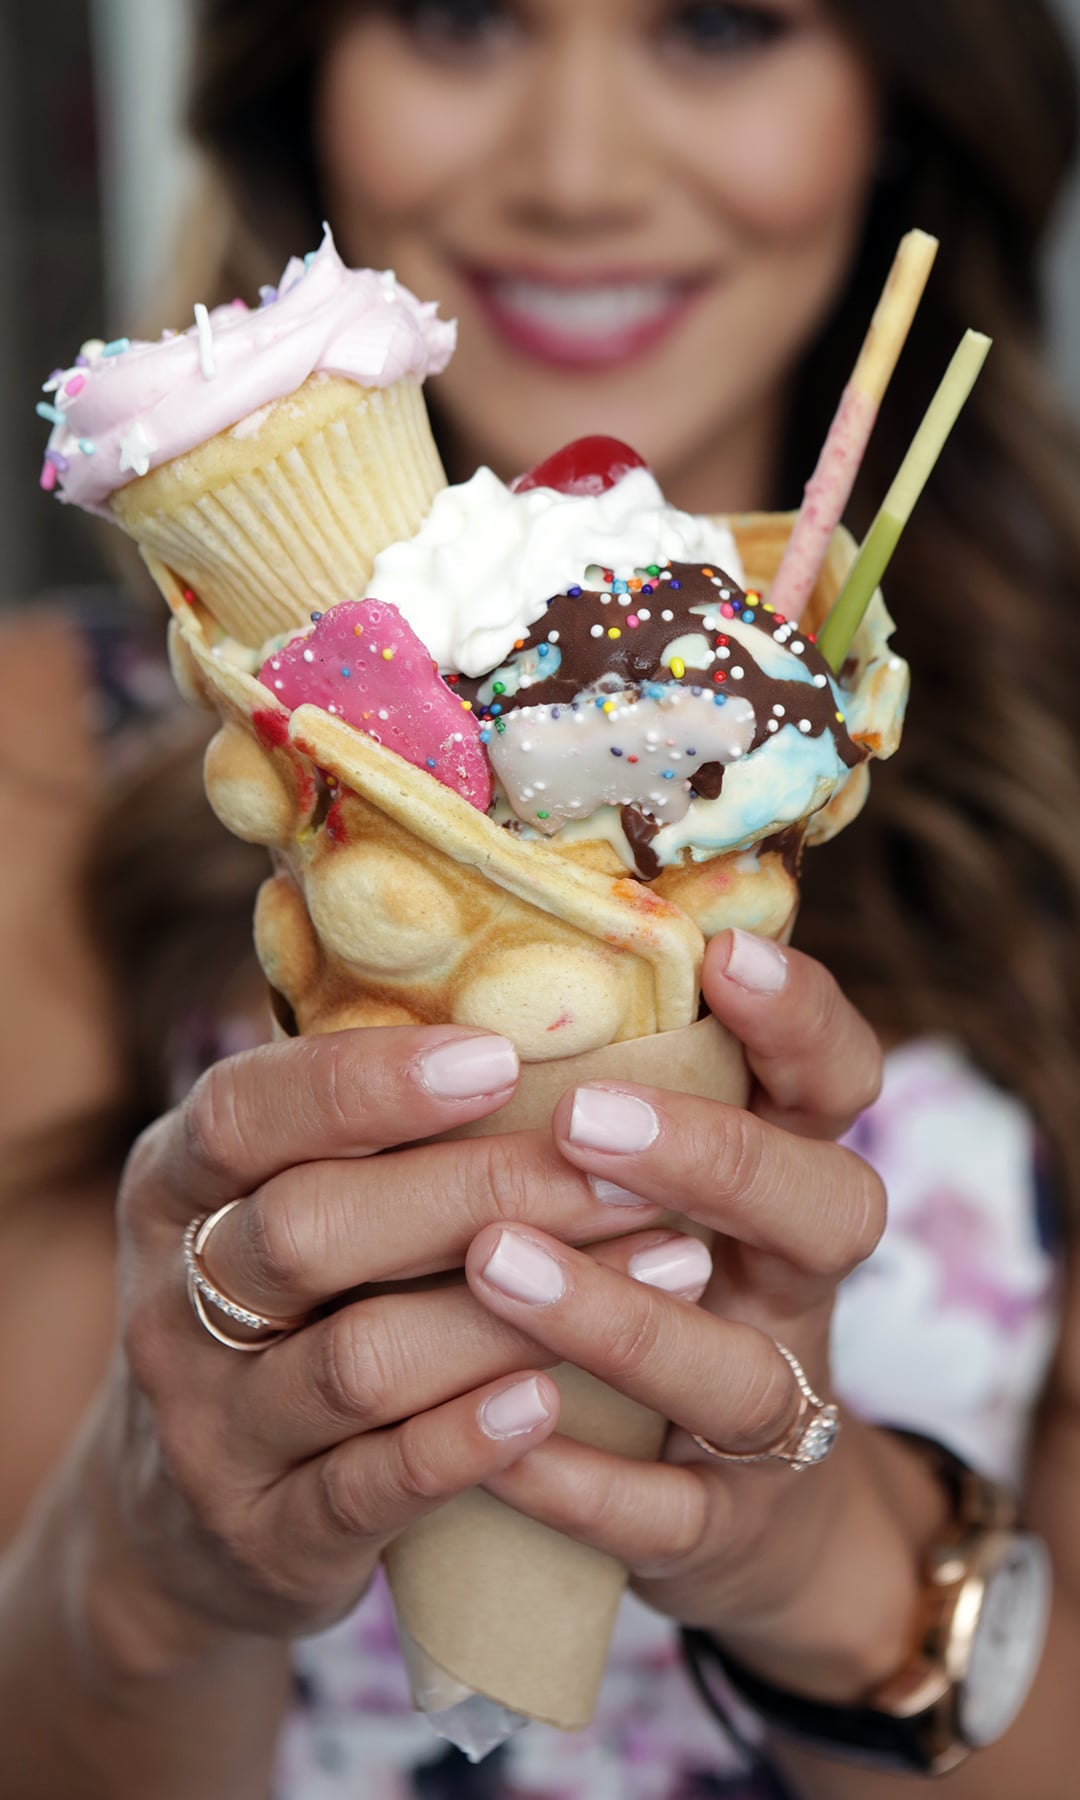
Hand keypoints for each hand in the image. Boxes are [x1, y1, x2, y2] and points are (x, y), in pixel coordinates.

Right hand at [91, 1023, 672, 1666]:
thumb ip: (364, 1119)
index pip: (244, 1112)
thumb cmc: (287, 1308)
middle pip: (310, 1229)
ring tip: (661, 1266)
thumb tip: (539, 998)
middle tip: (622, 1163)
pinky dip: (463, 1442)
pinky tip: (551, 1399)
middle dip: (479, 1189)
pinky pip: (367, 1489)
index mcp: (175, 1186)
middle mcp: (171, 1301)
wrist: (185, 1524)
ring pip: (358, 1362)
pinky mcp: (263, 1536)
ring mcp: (210, 1429)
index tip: (498, 1056)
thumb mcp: (278, 1201)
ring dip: (511, 1313)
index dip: (364, 1082)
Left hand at [464, 930, 897, 1682]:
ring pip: (739, 1375)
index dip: (802, 1021)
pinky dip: (584, 1482)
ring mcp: (772, 1420)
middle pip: (829, 1210)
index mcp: (782, 1179)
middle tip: (583, 1117)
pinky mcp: (720, 1533)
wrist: (719, 1515)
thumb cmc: (643, 1290)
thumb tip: (448, 975)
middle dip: (715, 1158)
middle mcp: (795, 1290)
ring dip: (620, 1317)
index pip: (835, 1081)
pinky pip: (669, 1518)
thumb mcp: (642, 1187)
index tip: (725, 957)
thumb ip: (589, 1095)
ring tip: (492, 1262)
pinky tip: (499, 1440)